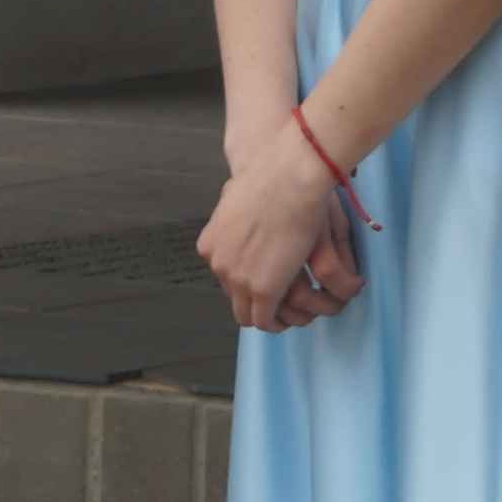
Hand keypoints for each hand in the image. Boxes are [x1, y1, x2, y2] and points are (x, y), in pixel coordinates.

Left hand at [197, 120, 365, 333]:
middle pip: (233, 296)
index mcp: (210, 246)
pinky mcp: (263, 290)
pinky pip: (265, 321)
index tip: (265, 277)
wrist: (285, 178)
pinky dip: (277, 324)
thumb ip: (231, 211)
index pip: (225, 275)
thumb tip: (231, 200)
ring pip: (246, 315)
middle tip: (279, 297)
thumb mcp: (235, 195)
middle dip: (254, 300)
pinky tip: (291, 318)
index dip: (245, 279)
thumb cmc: (270, 178)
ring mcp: (238, 280)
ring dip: (266, 316)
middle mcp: (218, 265)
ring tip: (286, 313)